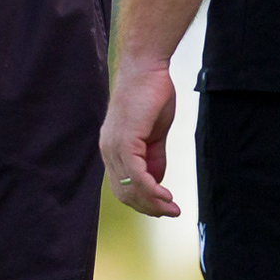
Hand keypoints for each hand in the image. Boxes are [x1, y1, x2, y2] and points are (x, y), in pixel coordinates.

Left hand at [100, 58, 180, 217]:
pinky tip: (166, 197)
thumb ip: (154, 156)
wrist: (146, 66)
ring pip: (130, 189)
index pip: (122, 187)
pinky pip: (137, 176)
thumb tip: (157, 181)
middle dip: (148, 207)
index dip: (142, 201)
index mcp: (113, 148)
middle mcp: (108, 151)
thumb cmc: (151, 93)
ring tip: (172, 209)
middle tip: (171, 212)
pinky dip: (152, 191)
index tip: (163, 207)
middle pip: (124, 193)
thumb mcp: (154, 132)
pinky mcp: (125, 141)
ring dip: (152, 203)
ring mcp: (114, 147)